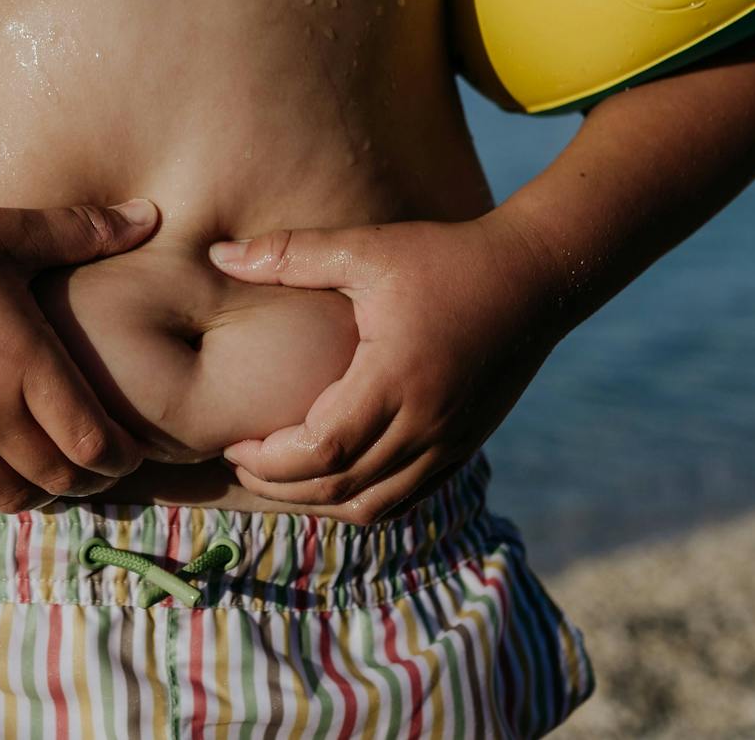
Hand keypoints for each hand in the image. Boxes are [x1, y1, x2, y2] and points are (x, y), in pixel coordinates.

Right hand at [0, 191, 159, 511]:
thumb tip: (151, 215)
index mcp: (21, 360)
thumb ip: (83, 231)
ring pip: (13, 497)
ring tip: (62, 473)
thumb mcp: (7, 232)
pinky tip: (9, 470)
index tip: (137, 447)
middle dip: (94, 479)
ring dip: (45, 493)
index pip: (91, 440)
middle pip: (60, 479)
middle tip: (109, 465)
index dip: (123, 454)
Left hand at [206, 210, 566, 523]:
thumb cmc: (446, 257)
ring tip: (281, 473)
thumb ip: (289, 255)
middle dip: (280, 486)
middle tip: (242, 460)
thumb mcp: (366, 248)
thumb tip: (217, 254)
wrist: (536, 277)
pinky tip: (333, 472)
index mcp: (395, 380)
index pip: (320, 450)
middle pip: (339, 488)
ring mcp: (449, 444)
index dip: (268, 459)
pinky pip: (404, 498)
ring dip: (319, 499)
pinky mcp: (463, 447)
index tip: (234, 440)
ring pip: (372, 506)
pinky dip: (361, 499)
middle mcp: (425, 425)